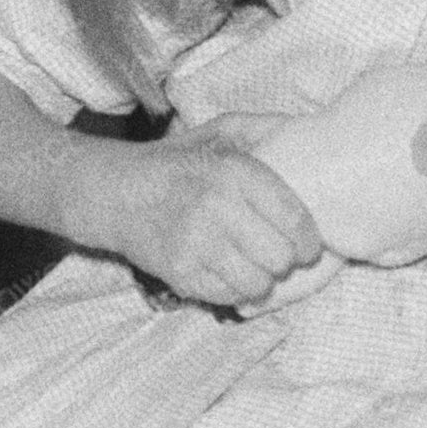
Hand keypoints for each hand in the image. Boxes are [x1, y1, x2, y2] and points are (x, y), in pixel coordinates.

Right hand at [98, 135, 323, 312]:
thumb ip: (265, 131)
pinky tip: (226, 273)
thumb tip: (307, 134)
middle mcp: (216, 206)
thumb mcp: (220, 133)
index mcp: (234, 171)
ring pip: (257, 284)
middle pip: (280, 257)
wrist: (117, 193)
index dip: (309, 242)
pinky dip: (233, 290)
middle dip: (284, 262)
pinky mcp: (180, 272)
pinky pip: (228, 296)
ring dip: (260, 280)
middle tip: (276, 256)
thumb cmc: (180, 166)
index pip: (293, 218)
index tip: (308, 248)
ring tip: (252, 268)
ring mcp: (196, 242)